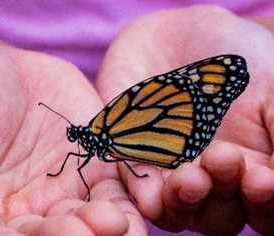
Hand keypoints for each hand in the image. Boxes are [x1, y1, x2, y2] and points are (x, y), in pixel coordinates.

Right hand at [0, 44, 146, 234]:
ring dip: (102, 227)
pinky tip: (137, 210)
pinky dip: (126, 202)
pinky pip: (112, 191)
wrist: (7, 70)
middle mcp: (24, 210)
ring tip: (116, 223)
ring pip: (84, 220)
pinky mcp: (94, 171)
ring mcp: (63, 192)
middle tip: (85, 232)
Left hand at [97, 5, 273, 234]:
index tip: (262, 180)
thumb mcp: (273, 88)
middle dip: (223, 195)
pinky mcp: (135, 159)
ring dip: (183, 201)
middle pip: (219, 215)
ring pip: (177, 209)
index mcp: (252, 168)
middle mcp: (211, 179)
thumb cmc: (236, 58)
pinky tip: (149, 195)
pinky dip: (144, 194)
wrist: (180, 35)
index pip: (262, 207)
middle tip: (223, 158)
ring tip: (190, 178)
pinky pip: (137, 187)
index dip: (264, 203)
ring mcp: (172, 172)